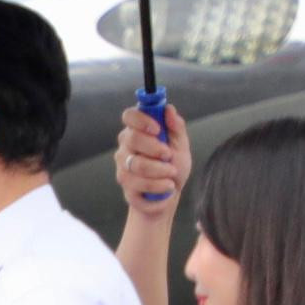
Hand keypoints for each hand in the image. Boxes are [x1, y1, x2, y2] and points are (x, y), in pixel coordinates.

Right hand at [115, 99, 190, 214]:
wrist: (170, 194)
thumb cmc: (173, 166)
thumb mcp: (181, 144)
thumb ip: (176, 127)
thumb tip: (169, 109)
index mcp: (138, 131)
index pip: (129, 116)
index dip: (141, 120)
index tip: (157, 129)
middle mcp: (126, 147)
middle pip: (132, 139)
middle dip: (155, 147)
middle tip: (169, 155)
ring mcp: (123, 167)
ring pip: (137, 164)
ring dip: (160, 169)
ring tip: (172, 173)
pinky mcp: (126, 187)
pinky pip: (139, 185)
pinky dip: (159, 186)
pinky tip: (167, 186)